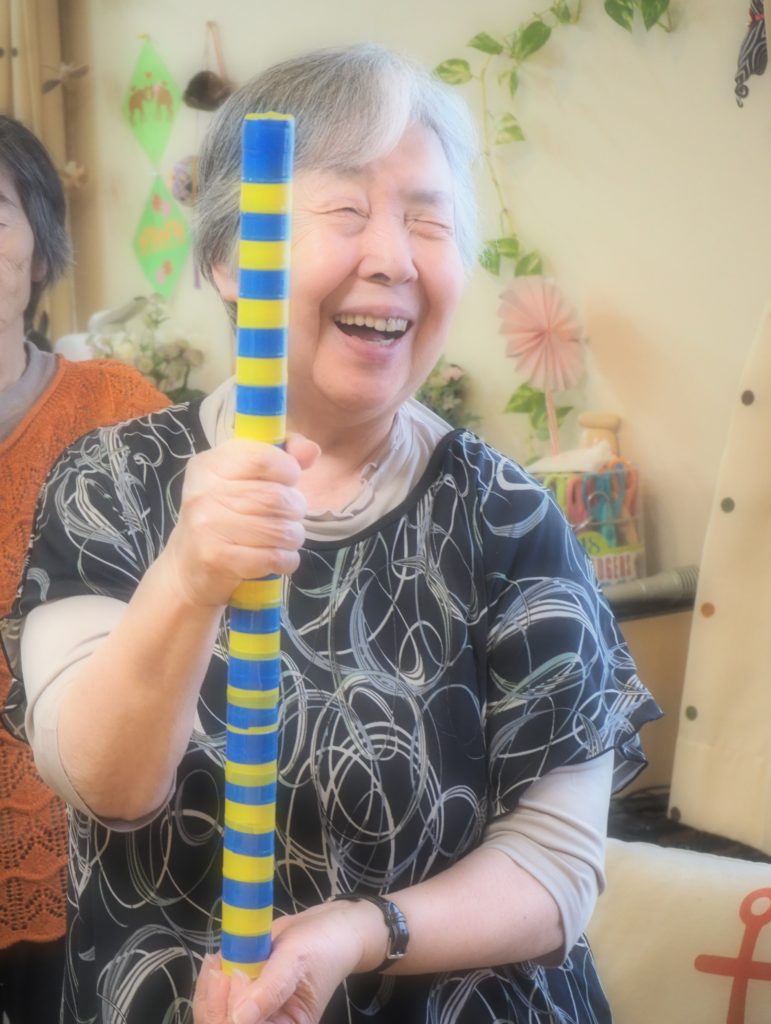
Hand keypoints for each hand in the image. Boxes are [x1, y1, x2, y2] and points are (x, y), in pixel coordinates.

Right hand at [162, 434, 318, 607]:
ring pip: (280, 529)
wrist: (187, 568)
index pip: (261, 458)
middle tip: (287, 515)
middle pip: (276, 497)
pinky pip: (273, 558)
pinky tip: (276, 558)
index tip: (288, 480)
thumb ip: (280, 457)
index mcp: (209, 465)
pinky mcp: (218, 560)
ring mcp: (208, 527)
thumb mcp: (241, 478)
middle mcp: (204, 493)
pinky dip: (286, 560)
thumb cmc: (222, 517)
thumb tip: (311, 451)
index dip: (287, 470)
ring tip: (282, 538)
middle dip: (295, 509)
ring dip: (293, 537)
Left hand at [192, 901, 382, 1023]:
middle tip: (221, 967)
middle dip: (216, 1002)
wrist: (326, 926)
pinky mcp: (243, 995)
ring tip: (218, 961)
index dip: (231, 1016)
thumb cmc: (320, 945)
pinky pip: (214, 1001)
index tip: (235, 977)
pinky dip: (209, 982)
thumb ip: (270, 989)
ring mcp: (253, 1011)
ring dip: (210, 990)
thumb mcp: (297, 962)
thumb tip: (238, 1019)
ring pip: (214, 1016)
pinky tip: (215, 962)